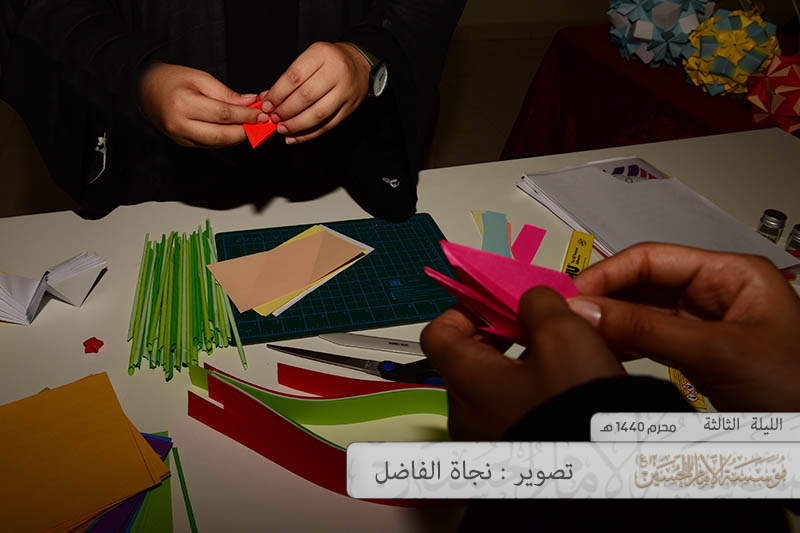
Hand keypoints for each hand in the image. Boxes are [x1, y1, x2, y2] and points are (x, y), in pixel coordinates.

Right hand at [138, 63, 267, 147]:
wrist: (144, 89)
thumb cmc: (171, 80)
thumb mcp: (200, 78)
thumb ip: (226, 94)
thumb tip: (250, 103)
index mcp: (183, 104)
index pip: (223, 115)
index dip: (245, 116)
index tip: (261, 115)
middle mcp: (179, 124)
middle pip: (222, 135)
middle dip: (245, 131)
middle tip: (260, 124)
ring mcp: (180, 137)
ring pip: (217, 144)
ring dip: (238, 137)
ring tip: (251, 127)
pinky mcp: (183, 143)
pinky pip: (210, 145)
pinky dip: (225, 139)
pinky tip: (235, 130)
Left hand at [258, 42, 369, 143]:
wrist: (360, 64)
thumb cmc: (330, 61)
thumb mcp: (310, 58)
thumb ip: (289, 78)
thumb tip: (267, 98)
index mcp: (322, 55)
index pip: (295, 77)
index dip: (278, 94)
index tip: (267, 105)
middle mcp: (336, 72)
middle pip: (306, 97)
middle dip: (285, 111)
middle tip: (273, 118)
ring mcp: (345, 92)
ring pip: (318, 114)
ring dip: (296, 125)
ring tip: (282, 129)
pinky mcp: (349, 109)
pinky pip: (327, 125)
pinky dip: (309, 134)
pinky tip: (295, 137)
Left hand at [421, 287, 624, 439]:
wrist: (600, 472)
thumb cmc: (574, 410)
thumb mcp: (564, 335)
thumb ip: (539, 304)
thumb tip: (531, 300)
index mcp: (465, 379)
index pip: (438, 333)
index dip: (465, 311)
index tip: (493, 302)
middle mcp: (466, 414)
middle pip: (468, 359)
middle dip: (502, 337)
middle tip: (536, 327)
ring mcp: (485, 439)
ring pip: (493, 387)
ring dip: (521, 366)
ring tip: (560, 359)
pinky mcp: (509, 455)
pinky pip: (509, 413)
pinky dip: (529, 395)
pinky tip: (563, 390)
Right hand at [568, 243, 799, 410]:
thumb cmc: (795, 387)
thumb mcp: (716, 352)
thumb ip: (647, 329)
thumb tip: (587, 311)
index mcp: (730, 274)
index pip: (654, 259)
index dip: (609, 273)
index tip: (574, 293)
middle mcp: (715, 294)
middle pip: (644, 284)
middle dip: (606, 298)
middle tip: (569, 315)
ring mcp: (705, 325)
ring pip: (644, 313)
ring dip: (611, 323)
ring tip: (580, 334)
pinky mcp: (698, 354)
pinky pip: (651, 340)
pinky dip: (625, 345)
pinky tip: (604, 350)